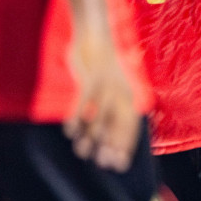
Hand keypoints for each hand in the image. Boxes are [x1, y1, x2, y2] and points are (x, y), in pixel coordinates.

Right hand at [64, 28, 141, 171]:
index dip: (125, 146)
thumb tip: (101, 136)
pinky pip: (84, 102)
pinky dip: (77, 117)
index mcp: (129, 96)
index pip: (130, 127)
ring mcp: (107, 85)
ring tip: (82, 151)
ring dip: (91, 136)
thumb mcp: (109, 88)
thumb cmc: (100, 67)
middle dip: (112, 145)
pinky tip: (70, 131)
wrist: (95, 36)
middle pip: (119, 125)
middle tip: (103, 162)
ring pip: (100, 117)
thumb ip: (108, 109)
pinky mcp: (92, 78)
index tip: (119, 165)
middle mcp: (122, 92)